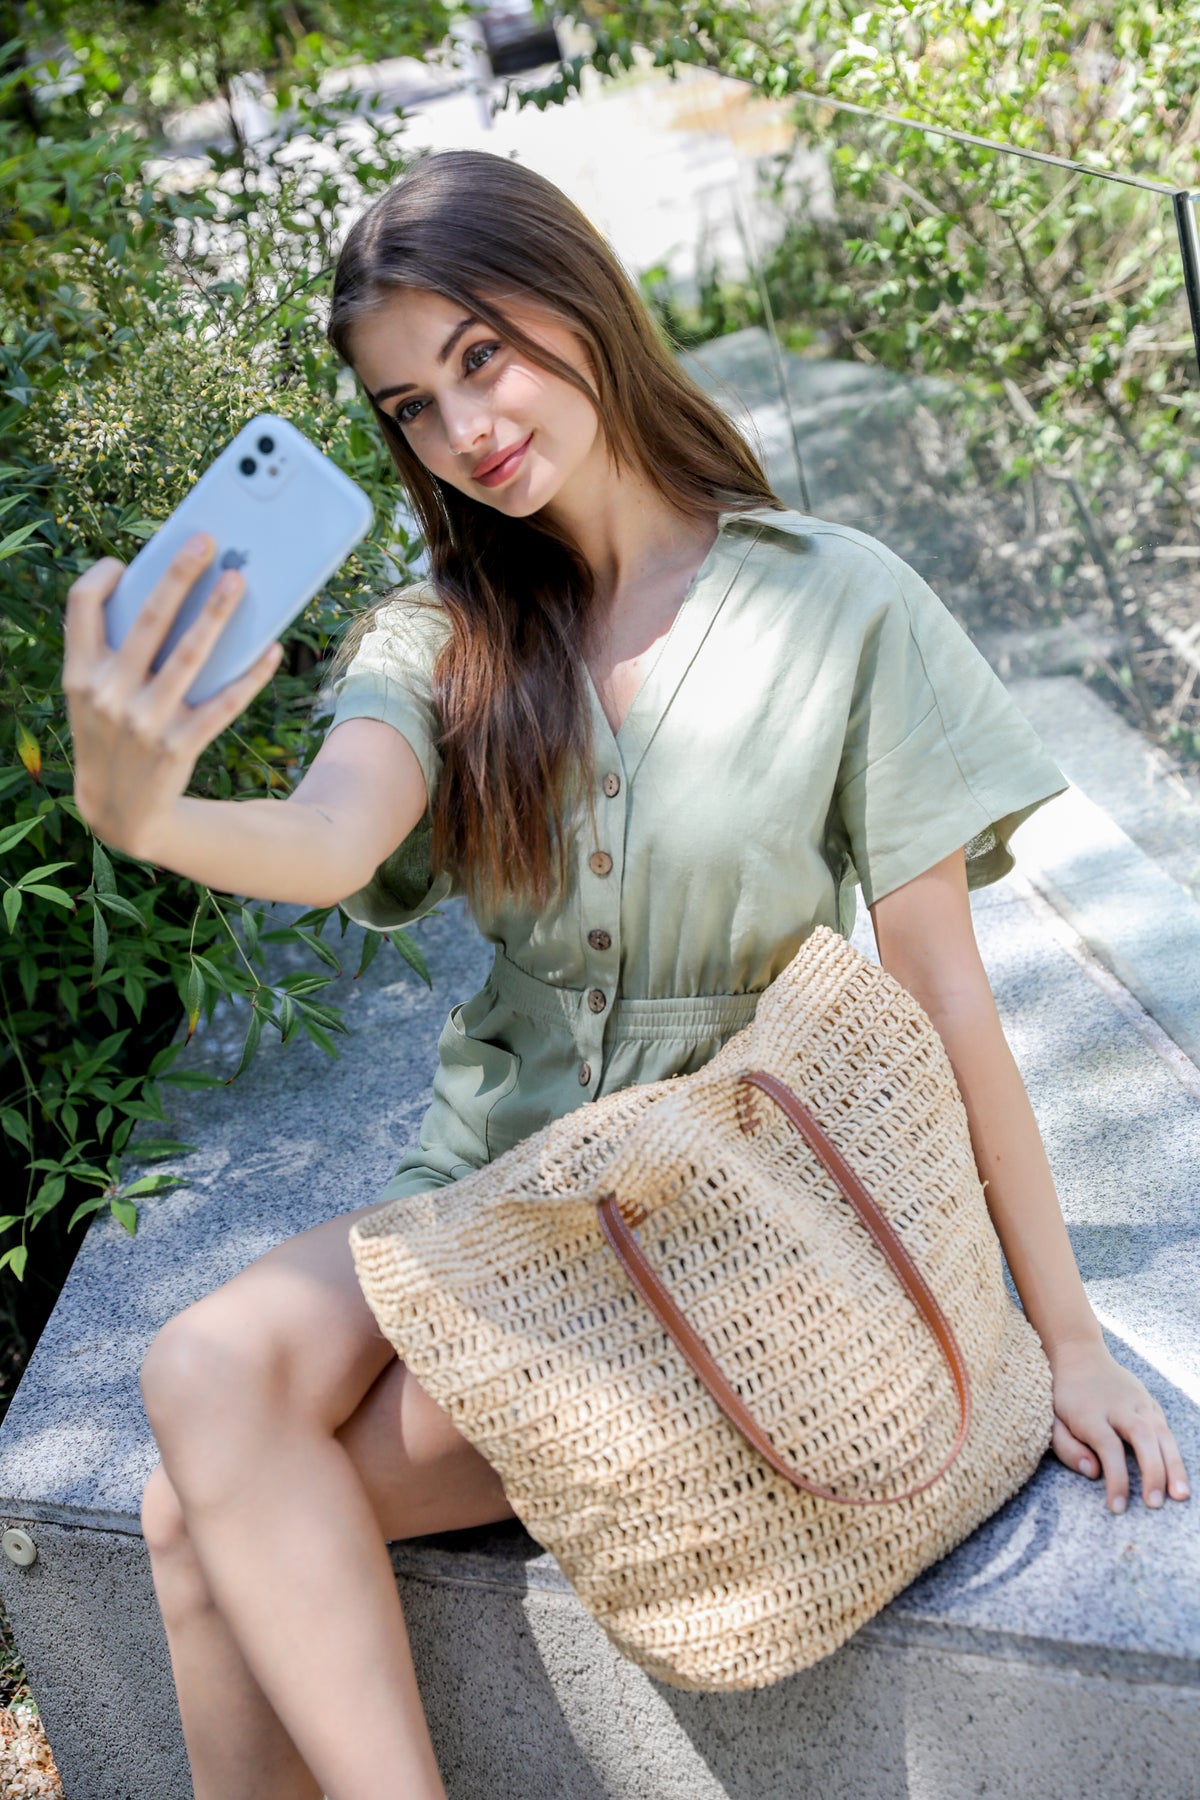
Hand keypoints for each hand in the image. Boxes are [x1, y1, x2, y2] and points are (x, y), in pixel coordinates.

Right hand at [62, 534, 283, 859]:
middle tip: (206, 540)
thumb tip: (168, 592)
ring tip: (239, 580)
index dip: (103, 576)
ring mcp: (145, 722)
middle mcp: (109, 694)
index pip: (81, 605)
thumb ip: (114, 651)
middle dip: (178, 574)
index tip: (126, 561)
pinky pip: (224, 702)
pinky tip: (271, 648)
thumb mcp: (93, 696)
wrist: (118, 812)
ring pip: (191, 654)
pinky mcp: (180, 745)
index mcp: (80, 674)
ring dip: (217, 613)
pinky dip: (250, 674)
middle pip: (149, 619)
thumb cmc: (111, 734)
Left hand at [1047, 1335, 1189, 1513]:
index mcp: (1090, 1412)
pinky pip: (1166, 1429)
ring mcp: (1137, 1402)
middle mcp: (1118, 1406)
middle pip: (1141, 1436)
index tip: (1118, 1507)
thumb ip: (1068, 1448)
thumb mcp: (1051, 1420)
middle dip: (1151, 1471)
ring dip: (1173, 1465)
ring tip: (1179, 1495)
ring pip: (1161, 1432)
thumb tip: (1093, 1472)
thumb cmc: (1063, 1396)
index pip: (1108, 1447)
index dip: (1116, 1478)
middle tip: (1154, 1504)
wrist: (1078, 1355)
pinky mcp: (1149, 1403)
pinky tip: (1178, 1477)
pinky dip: (1174, 1453)